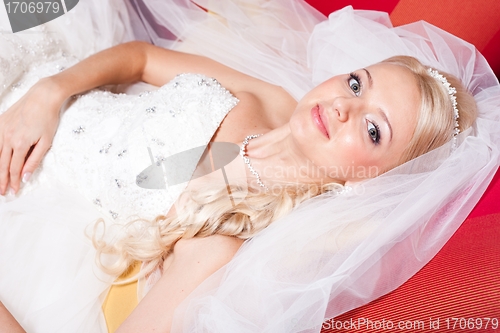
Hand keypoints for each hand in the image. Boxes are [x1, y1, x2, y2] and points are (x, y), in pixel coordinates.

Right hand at [0, 78, 63, 194]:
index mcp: (20, 144)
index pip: (14, 169)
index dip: (14, 182)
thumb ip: (34, 160)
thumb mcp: (46, 142)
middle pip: (2, 164)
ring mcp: (2, 129)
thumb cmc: (48, 119)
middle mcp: (7, 138)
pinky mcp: (0, 122)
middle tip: (1, 192)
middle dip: (1, 180)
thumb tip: (25, 177)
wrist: (43, 96)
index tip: (13, 192)